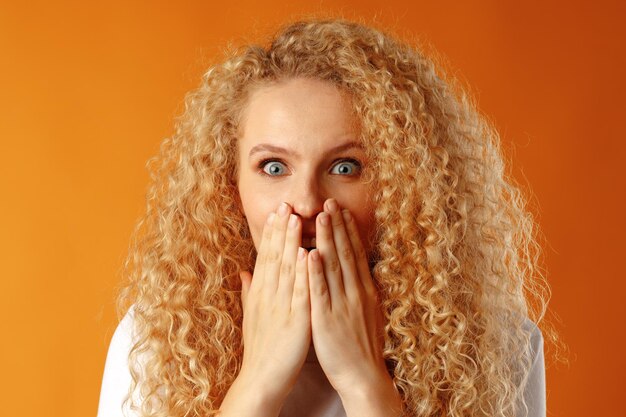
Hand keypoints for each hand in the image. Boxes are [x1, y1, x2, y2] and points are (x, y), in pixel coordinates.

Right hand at [230, 202, 310, 410]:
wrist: (262, 380)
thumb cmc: (260, 349)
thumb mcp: (252, 317)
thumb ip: (250, 293)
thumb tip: (244, 272)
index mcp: (261, 294)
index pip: (265, 257)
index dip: (271, 233)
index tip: (277, 212)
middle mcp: (268, 296)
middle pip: (274, 257)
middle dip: (280, 230)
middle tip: (285, 204)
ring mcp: (281, 307)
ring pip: (286, 269)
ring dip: (290, 243)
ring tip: (295, 218)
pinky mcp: (295, 321)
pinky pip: (299, 293)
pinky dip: (302, 273)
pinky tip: (306, 254)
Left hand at [308, 199, 396, 398]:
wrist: (364, 376)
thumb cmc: (361, 346)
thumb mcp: (366, 313)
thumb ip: (359, 291)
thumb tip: (358, 273)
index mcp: (364, 291)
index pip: (355, 255)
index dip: (349, 231)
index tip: (342, 211)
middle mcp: (356, 293)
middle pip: (346, 254)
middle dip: (338, 226)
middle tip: (331, 202)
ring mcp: (343, 305)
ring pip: (334, 266)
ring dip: (328, 239)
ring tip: (322, 216)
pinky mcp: (328, 319)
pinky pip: (321, 292)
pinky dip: (316, 272)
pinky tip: (310, 253)